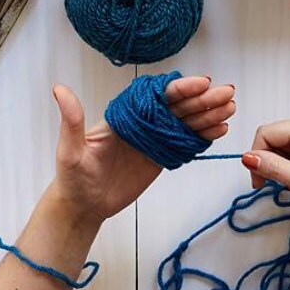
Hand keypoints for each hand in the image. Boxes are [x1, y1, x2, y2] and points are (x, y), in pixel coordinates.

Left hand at [49, 77, 235, 226]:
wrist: (82, 206)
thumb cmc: (73, 177)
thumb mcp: (69, 150)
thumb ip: (71, 120)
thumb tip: (59, 88)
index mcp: (126, 114)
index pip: (157, 95)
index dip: (181, 89)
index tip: (202, 83)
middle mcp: (143, 121)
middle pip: (177, 105)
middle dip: (203, 99)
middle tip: (228, 94)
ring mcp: (153, 137)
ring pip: (185, 121)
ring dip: (208, 114)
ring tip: (231, 109)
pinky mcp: (161, 155)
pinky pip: (184, 141)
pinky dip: (203, 135)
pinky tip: (220, 130)